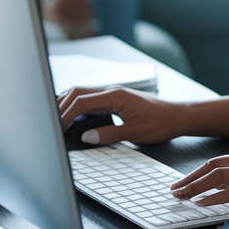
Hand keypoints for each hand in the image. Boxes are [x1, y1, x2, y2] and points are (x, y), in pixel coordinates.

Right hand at [58, 86, 182, 145]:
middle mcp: (111, 91)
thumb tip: (85, 136)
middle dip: (60, 107)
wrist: (178, 116)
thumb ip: (109, 134)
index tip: (55, 127)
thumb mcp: (135, 132)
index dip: (64, 114)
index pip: (81, 101)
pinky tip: (72, 118)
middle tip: (49, 124)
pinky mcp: (114, 100)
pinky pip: (90, 100)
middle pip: (76, 93)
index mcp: (115, 96)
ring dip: (67, 105)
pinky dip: (77, 107)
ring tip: (56, 121)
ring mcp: (112, 94)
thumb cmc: (161, 123)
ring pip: (82, 94)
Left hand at [172, 143, 228, 222]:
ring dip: (196, 187)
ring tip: (181, 197)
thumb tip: (226, 187)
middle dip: (190, 178)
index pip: (220, 161)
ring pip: (219, 175)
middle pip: (214, 165)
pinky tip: (201, 204)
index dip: (198, 173)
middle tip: (174, 190)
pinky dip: (214, 198)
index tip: (184, 183)